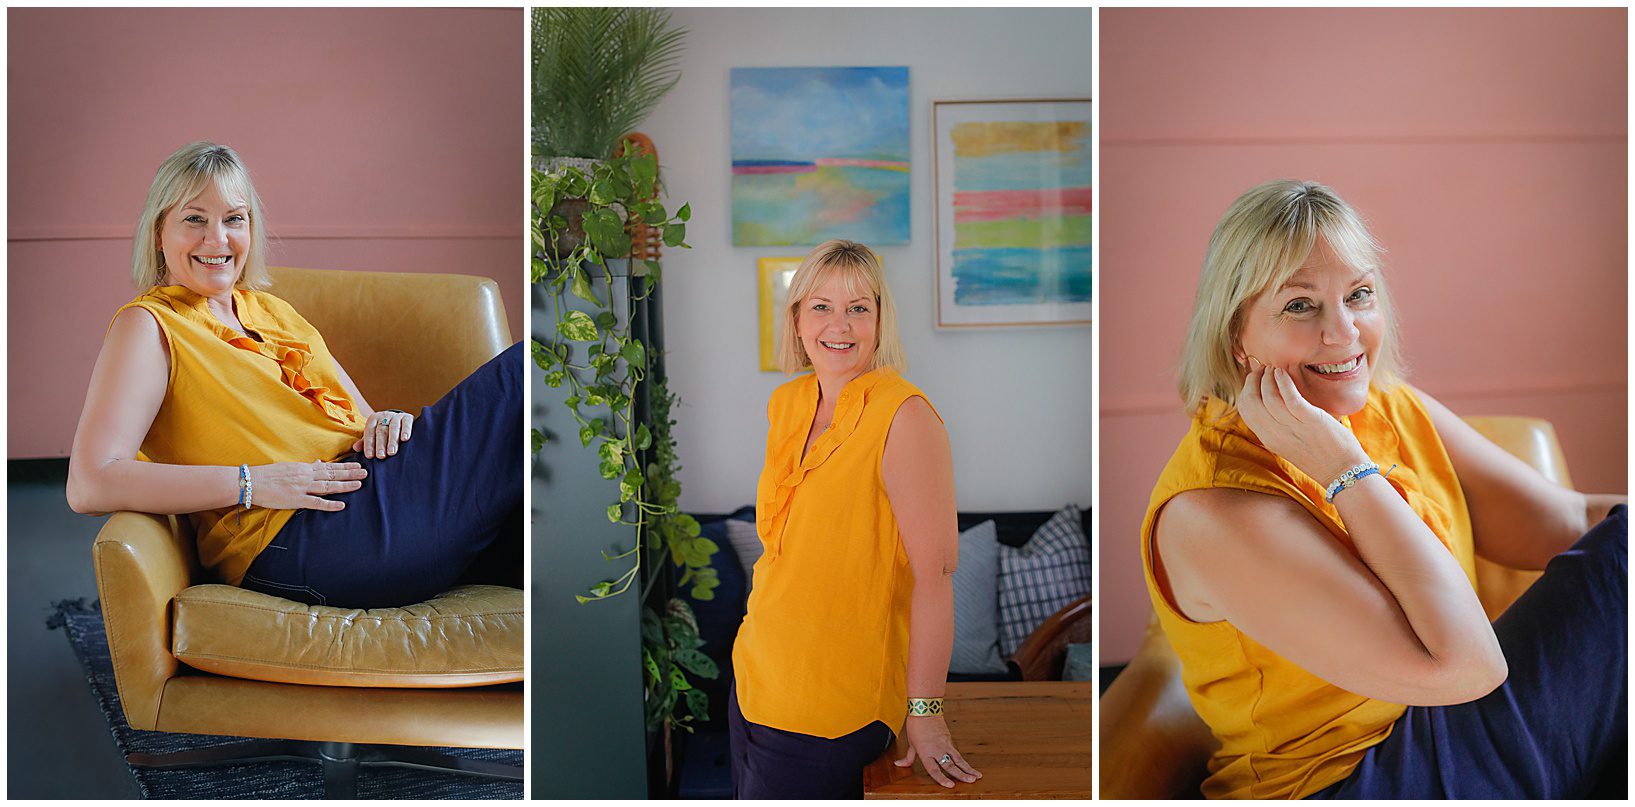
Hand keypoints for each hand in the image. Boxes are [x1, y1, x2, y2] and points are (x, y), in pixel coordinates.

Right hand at [251, 461, 366, 510]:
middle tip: (366, 472)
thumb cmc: (269, 475)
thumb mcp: (289, 467)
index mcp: (304, 468)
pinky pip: (316, 502)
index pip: (329, 467)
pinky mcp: (296, 499)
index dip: (345, 466)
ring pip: (328, 486)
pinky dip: (329, 504)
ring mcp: (302, 488)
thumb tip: (319, 463)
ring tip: (359, 484)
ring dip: (344, 485)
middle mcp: (306, 476)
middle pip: (332, 474)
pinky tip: (341, 505)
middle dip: (350, 473)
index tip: (358, 465)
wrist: (251, 482)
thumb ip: (306, 467)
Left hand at [352, 410, 413, 458]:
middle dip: (380, 444)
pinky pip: (406, 423)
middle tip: (381, 456)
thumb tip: (355, 448)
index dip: (369, 444)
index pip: (369, 432)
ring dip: (392, 441)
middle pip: (381, 431)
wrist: (400, 421)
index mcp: (373, 419)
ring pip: (393, 428)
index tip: (370, 456)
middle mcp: (384, 416)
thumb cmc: (384, 431)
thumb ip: (365, 442)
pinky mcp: (407, 417)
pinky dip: (406, 431)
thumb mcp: (373, 435)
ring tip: (392, 452)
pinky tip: (405, 439)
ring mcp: (396, 416)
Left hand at [894, 714, 980, 787]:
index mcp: (925, 753)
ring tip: (977, 776)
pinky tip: (968, 766)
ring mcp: (945, 744)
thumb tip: (899, 764)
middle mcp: (937, 750)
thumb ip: (908, 757)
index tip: (951, 786)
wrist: (925, 709)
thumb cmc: (916, 725)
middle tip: (971, 781)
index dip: (942, 779)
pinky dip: (962, 760)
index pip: (934, 770)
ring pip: (958, 759)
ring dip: (968, 768)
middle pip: (950, 766)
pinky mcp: (950, 739)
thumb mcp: (911, 743)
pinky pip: (956, 752)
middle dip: (962, 775)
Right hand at [1235, 363, 1369, 484]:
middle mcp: (1276, 434)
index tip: (1255, 377)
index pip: (1246, 410)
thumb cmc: (1320, 455)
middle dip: (1253, 380)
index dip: (1246, 389)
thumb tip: (1275, 400)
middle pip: (1251, 402)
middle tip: (1263, 368)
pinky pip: (1290, 399)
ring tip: (1274, 368)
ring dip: (1268, 379)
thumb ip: (1279, 425)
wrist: (1343, 471)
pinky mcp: (1311, 421)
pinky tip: (1284, 373)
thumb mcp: (1291, 442)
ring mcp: (1292, 428)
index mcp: (1269, 439)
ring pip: (1268, 398)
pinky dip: (1284, 383)